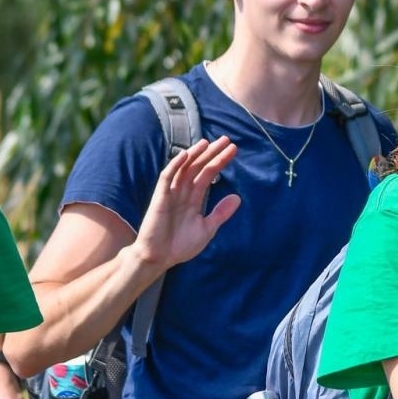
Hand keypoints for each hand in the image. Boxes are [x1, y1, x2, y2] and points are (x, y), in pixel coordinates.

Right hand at [130, 136, 240, 269]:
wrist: (159, 259)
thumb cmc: (179, 246)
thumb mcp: (206, 229)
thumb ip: (220, 213)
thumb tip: (238, 197)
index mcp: (193, 198)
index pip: (208, 174)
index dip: (220, 161)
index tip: (233, 150)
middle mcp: (182, 192)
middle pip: (198, 167)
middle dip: (211, 153)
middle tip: (226, 139)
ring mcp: (171, 193)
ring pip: (184, 168)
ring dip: (195, 154)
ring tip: (208, 142)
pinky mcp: (160, 198)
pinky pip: (167, 177)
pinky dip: (175, 165)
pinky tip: (186, 155)